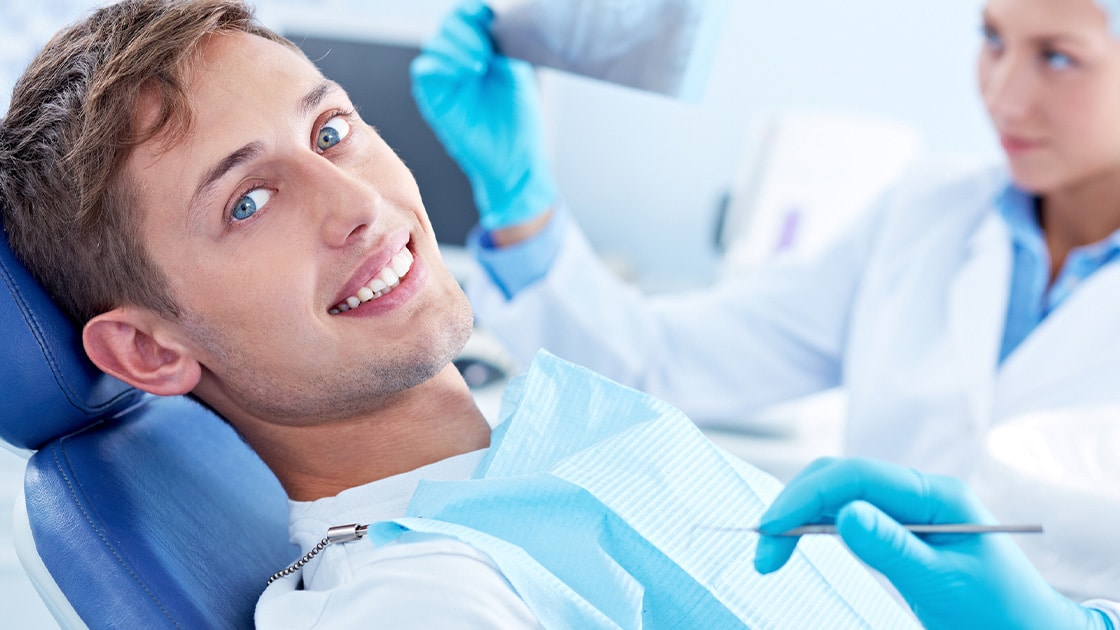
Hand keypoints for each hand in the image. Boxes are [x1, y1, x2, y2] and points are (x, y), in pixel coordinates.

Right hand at [411, 0, 555, 230]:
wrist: (515, 160)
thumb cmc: (520, 123)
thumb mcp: (517, 73)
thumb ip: (504, 44)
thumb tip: (495, 19)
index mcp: (481, 50)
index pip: (469, 17)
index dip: (475, 11)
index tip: (489, 15)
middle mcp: (460, 61)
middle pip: (449, 25)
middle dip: (466, 29)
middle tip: (486, 50)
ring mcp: (445, 79)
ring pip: (435, 42)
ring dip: (457, 46)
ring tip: (480, 65)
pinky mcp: (434, 97)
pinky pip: (425, 69)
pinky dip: (444, 64)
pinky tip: (467, 72)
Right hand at [753, 457, 1109, 629]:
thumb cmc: (997, 614)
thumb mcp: (942, 585)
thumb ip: (892, 548)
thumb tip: (843, 513)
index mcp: (937, 494)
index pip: (855, 476)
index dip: (805, 497)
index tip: (770, 531)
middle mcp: (919, 492)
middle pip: (839, 477)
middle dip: (794, 505)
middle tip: (763, 551)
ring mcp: (908, 508)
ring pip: (837, 494)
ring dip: (799, 517)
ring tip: (771, 555)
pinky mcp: (899, 529)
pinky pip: (847, 515)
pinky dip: (816, 527)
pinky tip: (798, 544)